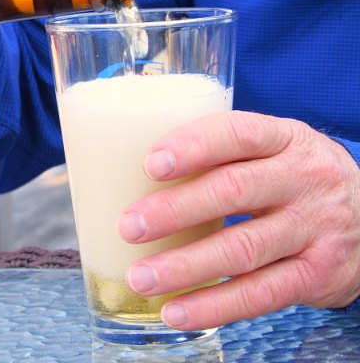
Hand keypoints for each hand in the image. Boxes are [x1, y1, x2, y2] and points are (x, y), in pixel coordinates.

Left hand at [115, 110, 359, 329]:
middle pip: (235, 191)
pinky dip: (213, 305)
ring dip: (185, 267)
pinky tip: (175, 311)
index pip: (238, 134)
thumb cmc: (291, 178)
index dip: (194, 147)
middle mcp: (304, 180)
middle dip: (175, 211)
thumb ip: (222, 154)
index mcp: (285, 139)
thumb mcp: (272, 150)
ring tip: (140, 277)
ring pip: (243, 249)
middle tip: (129, 227)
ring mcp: (314, 229)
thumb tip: (132, 170)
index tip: (150, 165)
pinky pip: (260, 294)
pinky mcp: (316, 274)